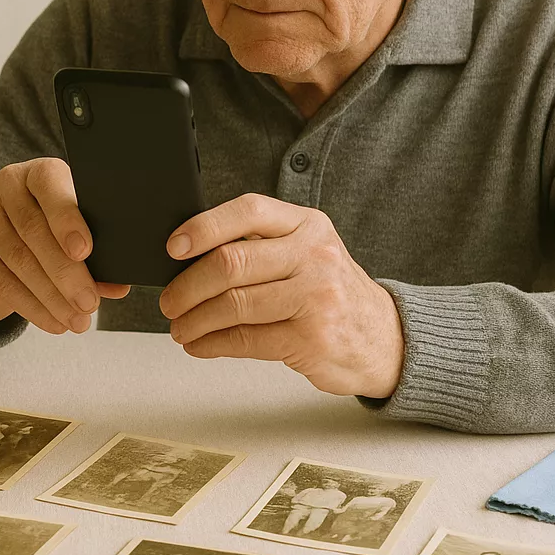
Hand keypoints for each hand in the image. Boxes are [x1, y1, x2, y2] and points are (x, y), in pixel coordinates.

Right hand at [0, 157, 130, 333]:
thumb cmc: (48, 236)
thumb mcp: (72, 237)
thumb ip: (97, 256)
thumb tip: (119, 286)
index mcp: (41, 173)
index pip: (50, 184)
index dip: (67, 218)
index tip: (85, 250)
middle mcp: (8, 184)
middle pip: (34, 229)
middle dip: (66, 272)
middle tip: (89, 303)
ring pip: (18, 259)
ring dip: (52, 296)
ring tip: (77, 320)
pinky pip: (1, 281)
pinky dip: (32, 307)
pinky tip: (54, 322)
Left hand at [159, 193, 403, 397]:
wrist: (385, 339)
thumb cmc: (331, 294)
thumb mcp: (307, 253)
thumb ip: (261, 246)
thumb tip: (188, 256)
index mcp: (307, 224)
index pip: (248, 210)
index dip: (203, 227)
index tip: (173, 247)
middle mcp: (314, 254)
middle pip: (232, 262)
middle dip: (187, 285)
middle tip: (169, 302)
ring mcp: (316, 296)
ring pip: (234, 303)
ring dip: (195, 320)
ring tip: (181, 328)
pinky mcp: (311, 337)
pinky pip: (245, 339)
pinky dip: (212, 344)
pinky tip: (200, 345)